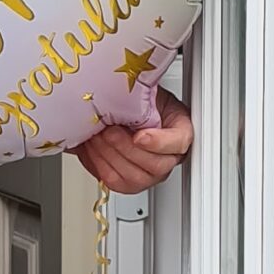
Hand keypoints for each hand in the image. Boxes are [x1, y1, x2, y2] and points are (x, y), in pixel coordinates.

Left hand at [71, 88, 193, 194]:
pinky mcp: (128, 183)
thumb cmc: (133, 100)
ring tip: (98, 136)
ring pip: (135, 178)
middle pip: (157, 166)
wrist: (112, 111)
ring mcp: (150, 173)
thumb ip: (146, 96)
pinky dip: (99, 163)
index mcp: (180, 129)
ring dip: (110, 155)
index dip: (160, 142)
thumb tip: (134, 96)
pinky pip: (116, 182)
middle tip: (109, 130)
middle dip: (126, 147)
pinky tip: (93, 148)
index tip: (139, 135)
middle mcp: (169, 157)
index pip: (180, 141)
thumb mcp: (144, 90)